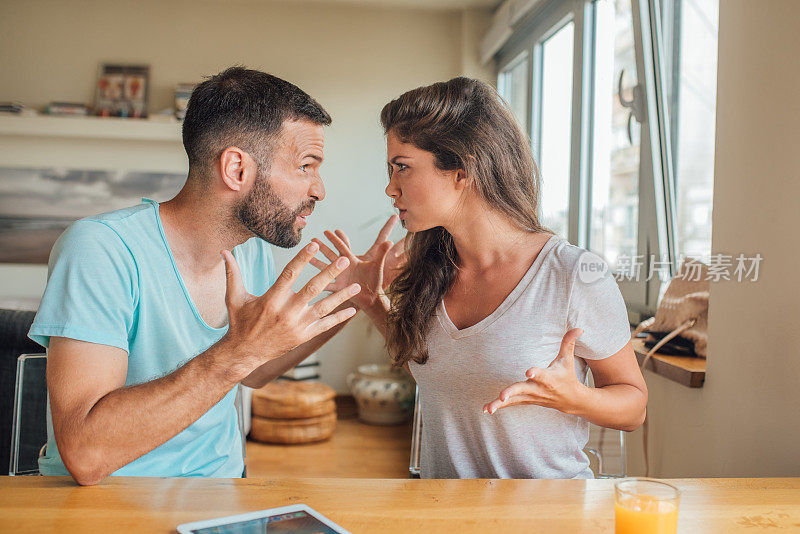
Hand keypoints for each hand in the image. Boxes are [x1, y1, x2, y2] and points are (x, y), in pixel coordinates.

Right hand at [220, 242, 360, 376]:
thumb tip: (224, 252)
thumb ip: (233, 273)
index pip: (290, 274)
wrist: (244, 353)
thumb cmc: (239, 322)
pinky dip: (339, 317)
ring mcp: (297, 326)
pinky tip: (352, 310)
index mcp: (271, 299)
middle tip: (345, 260)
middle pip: (312, 289)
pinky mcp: (303, 337)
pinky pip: (325, 326)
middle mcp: (286, 312)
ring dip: (342, 296)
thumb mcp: (233, 298)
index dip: (303, 258)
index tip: (314, 244)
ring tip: (357, 285)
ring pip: (324, 308)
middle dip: (330, 273)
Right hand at [309, 215, 406, 309]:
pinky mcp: (338, 288)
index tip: (327, 231)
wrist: (372, 297)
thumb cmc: (375, 280)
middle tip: (312, 239)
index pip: (342, 247)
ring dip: (316, 263)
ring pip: (325, 269)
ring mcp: (340, 278)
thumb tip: (390, 241)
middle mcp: (343, 268)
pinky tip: (309, 282)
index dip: (335, 239)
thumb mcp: (378, 266)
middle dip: (322, 247)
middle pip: (330, 255)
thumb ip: (382, 253)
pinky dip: (319, 284)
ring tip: (307, 257)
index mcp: (352, 260)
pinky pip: (327, 286)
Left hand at [483, 328, 586, 415]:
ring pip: (515, 401)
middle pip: (524, 390)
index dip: (536, 373)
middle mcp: (539, 388)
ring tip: (489, 408)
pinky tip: (485, 409)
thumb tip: (578, 328)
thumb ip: (569, 342)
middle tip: (502, 396)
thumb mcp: (568, 359)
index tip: (529, 372)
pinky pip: (512, 404)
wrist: (571, 400)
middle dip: (512, 392)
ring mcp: (531, 397)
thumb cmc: (567, 376)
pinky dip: (499, 407)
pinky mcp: (526, 401)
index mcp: (549, 378)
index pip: (542, 375)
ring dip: (501, 404)